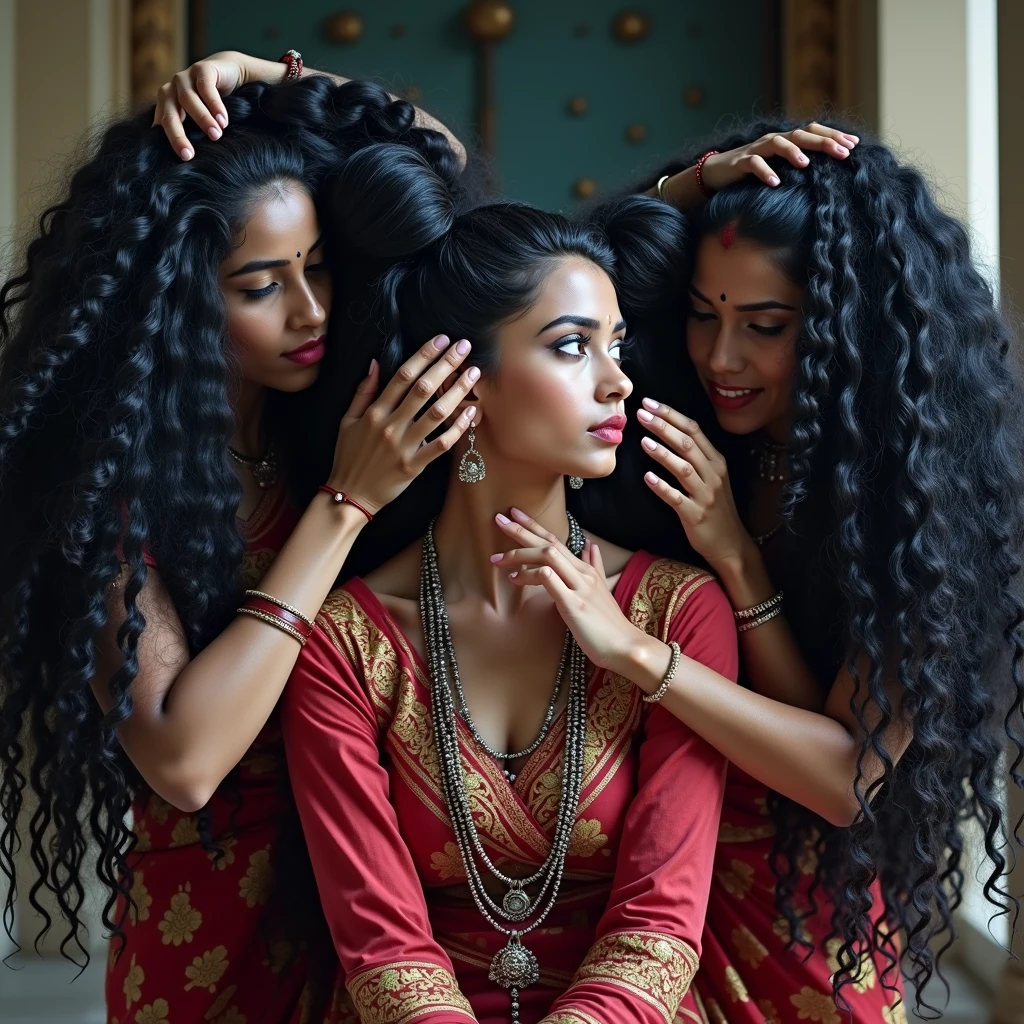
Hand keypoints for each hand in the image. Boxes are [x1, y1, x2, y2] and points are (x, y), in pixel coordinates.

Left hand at [154, 51, 247, 158]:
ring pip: (188, 100)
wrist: (231, 73)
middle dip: (179, 136)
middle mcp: (172, 91)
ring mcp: (185, 78)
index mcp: (167, 106)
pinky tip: (223, 120)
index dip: (170, 143)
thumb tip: (192, 167)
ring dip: (202, 119)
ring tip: (217, 136)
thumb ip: (194, 136)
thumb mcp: (201, 121)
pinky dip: (214, 104)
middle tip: (189, 155)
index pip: (163, 126)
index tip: (182, 161)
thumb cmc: (215, 105)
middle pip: (170, 115)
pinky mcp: (202, 68)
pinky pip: (205, 87)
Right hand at [329, 337, 478, 514]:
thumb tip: (375, 363)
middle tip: (463, 347)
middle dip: (445, 364)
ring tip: (473, 373)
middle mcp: (390, 425)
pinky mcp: (414, 465)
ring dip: (457, 391)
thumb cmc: (348, 457)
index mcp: (375, 412)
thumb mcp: (347, 421)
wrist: (350, 495)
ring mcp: (404, 446)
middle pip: (423, 388)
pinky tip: (472, 412)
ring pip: (436, 413)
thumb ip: (363, 392)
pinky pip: (441, 444)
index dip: (424, 355)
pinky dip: (458, 428)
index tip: (441, 340)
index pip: (402, 376)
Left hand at [491, 508, 645, 672]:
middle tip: (499, 520)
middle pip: (549, 543)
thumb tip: (590, 545)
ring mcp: (579, 587)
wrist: (624, 645)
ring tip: (498, 558)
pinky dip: (530, 574)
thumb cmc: (608, 623)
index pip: (556, 540)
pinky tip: (515, 578)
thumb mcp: (602, 588)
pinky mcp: (574, 603)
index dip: (534, 526)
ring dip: (520, 554)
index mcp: (585, 569)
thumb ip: (595, 565)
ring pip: (548, 556)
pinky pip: (549, 580)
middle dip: (522, 530)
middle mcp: (582, 573)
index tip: (514, 514)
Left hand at [638, 399, 752, 566]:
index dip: (671, 415)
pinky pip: (677, 499)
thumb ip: (696, 456)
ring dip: (663, 453)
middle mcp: (713, 474)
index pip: (694, 430)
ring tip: (643, 441)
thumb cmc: (715, 507)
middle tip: (641, 414)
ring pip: (683, 468)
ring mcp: (705, 495)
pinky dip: (662, 488)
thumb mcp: (712, 477)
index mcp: (716, 461)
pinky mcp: (696, 515)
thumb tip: (670, 431)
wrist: (729, 543)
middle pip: (687, 444)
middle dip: (663, 426)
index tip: (649, 403)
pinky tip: (648, 479)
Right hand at [700, 123, 858, 190]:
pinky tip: (774, 183)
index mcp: (785, 140)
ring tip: (806, 164)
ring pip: (778, 143)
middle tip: (843, 152)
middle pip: (801, 135)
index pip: (813, 131)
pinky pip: (754, 164)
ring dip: (793, 152)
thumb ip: (797, 165)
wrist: (716, 173)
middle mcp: (773, 140)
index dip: (833, 136)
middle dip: (823, 143)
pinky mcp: (740, 162)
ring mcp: (756, 149)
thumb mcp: (778, 166)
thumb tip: (826, 173)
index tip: (854, 144)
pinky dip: (764, 171)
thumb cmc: (751, 173)